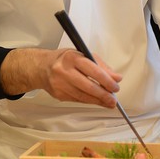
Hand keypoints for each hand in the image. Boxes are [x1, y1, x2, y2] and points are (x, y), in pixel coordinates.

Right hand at [0, 48, 121, 107]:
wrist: (42, 68)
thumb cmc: (66, 60)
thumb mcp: (84, 55)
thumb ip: (101, 66)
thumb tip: (116, 78)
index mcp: (73, 57)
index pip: (93, 70)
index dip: (106, 80)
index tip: (116, 87)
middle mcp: (64, 71)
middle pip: (88, 86)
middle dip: (103, 94)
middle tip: (114, 100)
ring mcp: (60, 84)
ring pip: (83, 96)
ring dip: (98, 101)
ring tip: (109, 103)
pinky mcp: (58, 95)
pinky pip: (78, 100)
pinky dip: (89, 101)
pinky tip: (97, 102)